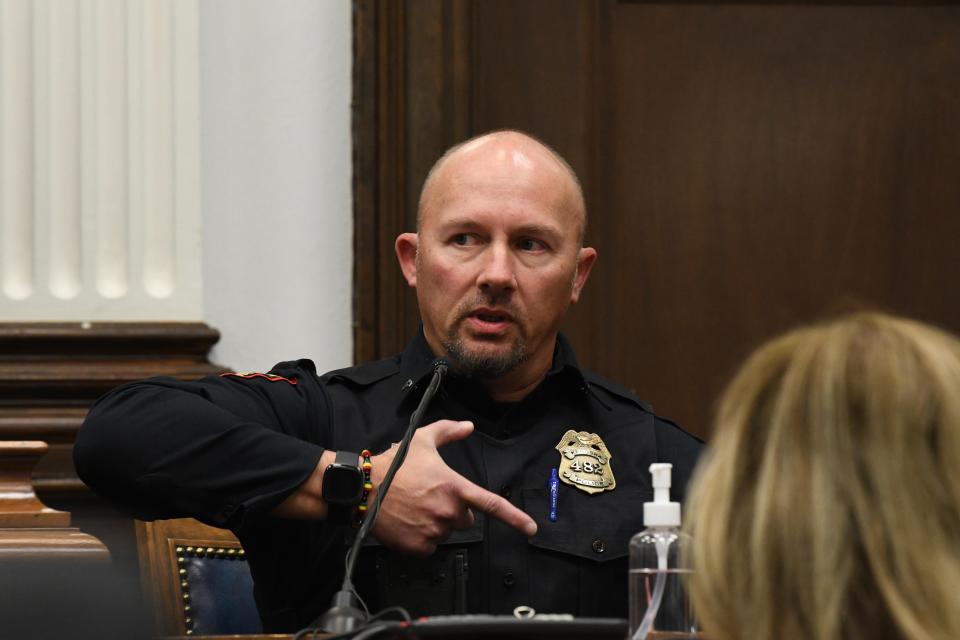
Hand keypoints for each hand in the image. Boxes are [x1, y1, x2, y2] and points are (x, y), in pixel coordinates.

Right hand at [369, 419, 537, 554]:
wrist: (362, 487)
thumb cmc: (393, 464)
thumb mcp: (422, 440)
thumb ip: (449, 431)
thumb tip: (467, 426)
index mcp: (454, 487)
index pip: (492, 505)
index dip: (515, 518)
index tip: (530, 529)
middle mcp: (447, 511)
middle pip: (464, 519)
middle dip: (452, 510)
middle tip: (431, 497)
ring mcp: (433, 530)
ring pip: (445, 532)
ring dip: (436, 523)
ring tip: (415, 507)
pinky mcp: (418, 546)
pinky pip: (429, 546)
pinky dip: (421, 538)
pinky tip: (408, 521)